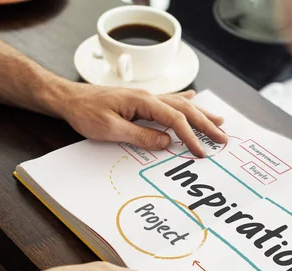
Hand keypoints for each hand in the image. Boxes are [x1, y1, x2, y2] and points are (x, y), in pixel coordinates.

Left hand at [57, 85, 225, 157]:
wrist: (69, 99)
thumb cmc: (85, 112)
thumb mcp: (110, 129)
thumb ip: (140, 136)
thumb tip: (167, 142)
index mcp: (143, 102)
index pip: (174, 119)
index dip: (190, 136)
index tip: (200, 151)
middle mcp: (148, 97)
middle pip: (184, 109)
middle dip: (205, 124)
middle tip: (222, 138)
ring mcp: (145, 99)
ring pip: (180, 104)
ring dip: (200, 113)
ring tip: (218, 121)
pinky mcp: (140, 102)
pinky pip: (169, 101)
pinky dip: (184, 101)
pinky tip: (193, 97)